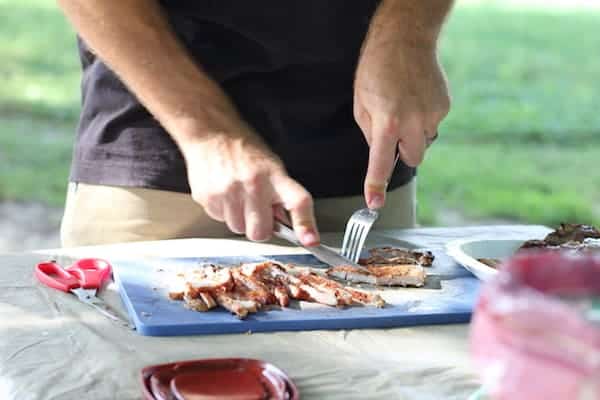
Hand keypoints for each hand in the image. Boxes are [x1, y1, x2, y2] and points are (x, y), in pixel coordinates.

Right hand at [181, 125, 318, 245]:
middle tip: (257, 211)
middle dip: (260, 227)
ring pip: (238, 229)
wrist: (210, 132)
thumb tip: (286, 225)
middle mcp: (253, 184)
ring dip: (240, 219)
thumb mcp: (271, 166)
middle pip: (261, 232)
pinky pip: (220, 220)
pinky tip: (224, 192)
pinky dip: (223, 211)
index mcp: (275, 175)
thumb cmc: (244, 149)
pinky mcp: (208, 198)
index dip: (305, 225)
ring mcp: (229, 192)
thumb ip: (279, 194)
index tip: (310, 240)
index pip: (297, 202)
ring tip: (238, 196)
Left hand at [354, 37, 449, 208]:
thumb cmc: (376, 69)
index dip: (375, 186)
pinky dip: (423, 117)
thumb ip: (371, 133)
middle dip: (404, 154)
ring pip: (424, 141)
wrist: (405, 40)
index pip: (381, 163)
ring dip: (414, 134)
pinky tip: (416, 98)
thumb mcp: (361, 104)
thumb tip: (380, 151)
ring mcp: (432, 114)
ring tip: (404, 106)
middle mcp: (412, 122)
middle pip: (413, 160)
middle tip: (394, 134)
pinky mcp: (444, 106)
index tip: (374, 204)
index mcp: (387, 123)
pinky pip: (432, 123)